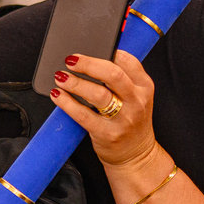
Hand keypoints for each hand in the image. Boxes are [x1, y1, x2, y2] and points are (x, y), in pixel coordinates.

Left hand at [48, 51, 156, 168]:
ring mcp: (123, 119)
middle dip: (88, 64)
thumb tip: (91, 58)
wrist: (136, 156)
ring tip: (61, 76)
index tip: (89, 48)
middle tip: (70, 60)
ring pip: (98, 94)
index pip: (128, 61)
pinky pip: (83, 115)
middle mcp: (137, 102)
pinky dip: (67, 103)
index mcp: (144, 87)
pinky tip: (58, 95)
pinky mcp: (107, 134)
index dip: (107, 51)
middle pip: (113, 74)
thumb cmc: (131, 121)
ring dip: (75, 83)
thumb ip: (122, 78)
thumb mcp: (136, 97)